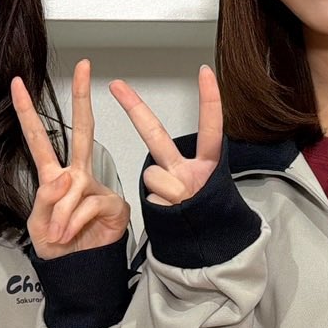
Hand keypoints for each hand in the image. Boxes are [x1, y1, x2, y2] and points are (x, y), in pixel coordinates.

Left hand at [12, 61, 130, 257]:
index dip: (27, 112)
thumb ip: (46, 199)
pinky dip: (75, 222)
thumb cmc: (58, 249)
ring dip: (60, 215)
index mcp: (54, 177)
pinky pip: (88, 205)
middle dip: (82, 98)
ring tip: (58, 235)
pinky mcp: (112, 203)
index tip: (18, 85)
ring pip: (74, 187)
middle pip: (80, 131)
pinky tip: (74, 233)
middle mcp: (77, 177)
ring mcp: (96, 188)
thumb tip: (66, 180)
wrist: (77, 273)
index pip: (39, 140)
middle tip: (85, 68)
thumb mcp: (38, 223)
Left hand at [108, 67, 221, 206]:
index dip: (210, 101)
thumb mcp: (197, 191)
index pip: (210, 128)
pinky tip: (171, 216)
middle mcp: (194, 173)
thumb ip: (174, 175)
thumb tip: (157, 177)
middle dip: (133, 109)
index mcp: (205, 166)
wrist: (209, 254)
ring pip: (150, 177)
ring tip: (173, 206)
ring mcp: (182, 190)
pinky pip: (150, 198)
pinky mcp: (168, 207)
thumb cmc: (201, 218)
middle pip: (158, 137)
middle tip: (116, 85)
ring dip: (156, 191)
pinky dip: (157, 207)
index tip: (205, 74)